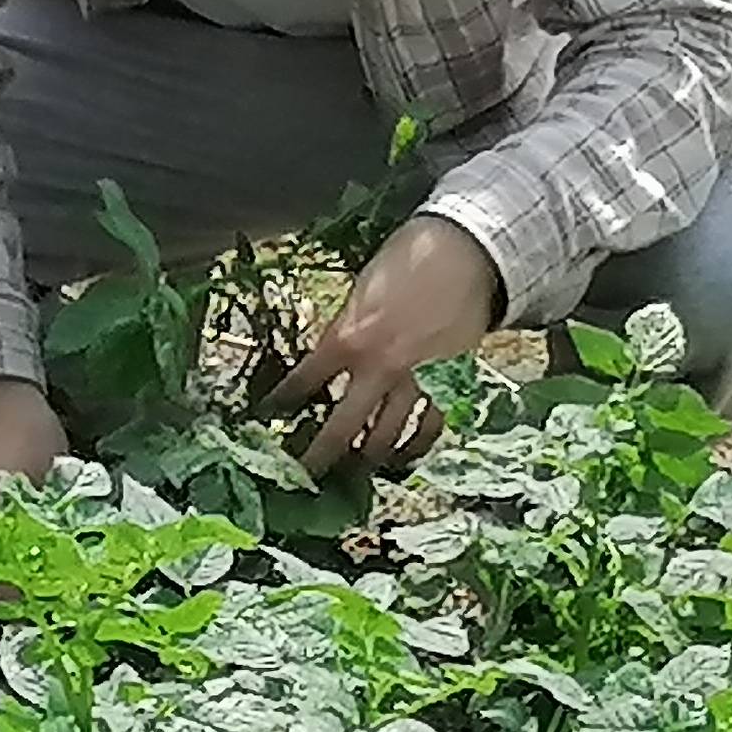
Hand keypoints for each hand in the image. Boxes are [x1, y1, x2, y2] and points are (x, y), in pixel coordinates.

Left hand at [263, 214, 505, 476]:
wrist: (464, 255)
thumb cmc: (406, 261)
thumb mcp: (359, 292)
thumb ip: (343, 331)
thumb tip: (327, 361)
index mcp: (348, 338)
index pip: (303, 382)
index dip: (281, 404)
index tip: (267, 417)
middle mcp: (378, 368)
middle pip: (342, 428)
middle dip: (318, 457)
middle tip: (303, 476)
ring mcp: (415, 383)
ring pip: (386, 438)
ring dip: (365, 459)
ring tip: (351, 470)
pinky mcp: (449, 387)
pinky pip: (428, 430)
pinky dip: (413, 447)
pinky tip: (400, 456)